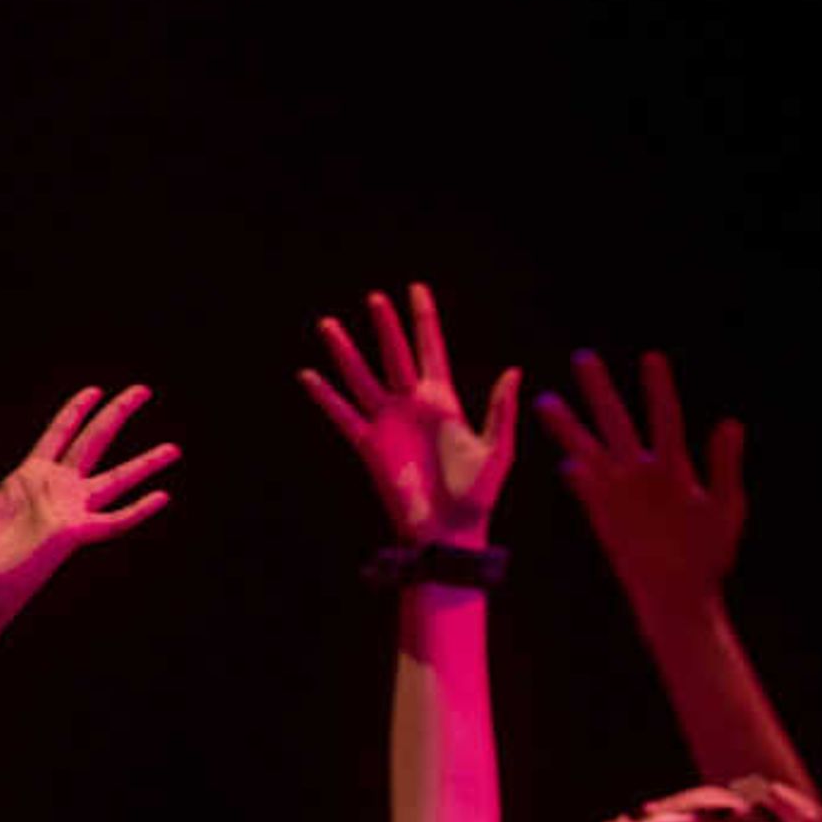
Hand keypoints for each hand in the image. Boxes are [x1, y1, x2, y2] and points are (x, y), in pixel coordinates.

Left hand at [0, 387, 177, 618]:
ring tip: (174, 448)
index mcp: (26, 478)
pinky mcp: (73, 535)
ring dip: (145, 463)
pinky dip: (138, 510)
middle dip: (117, 415)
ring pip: (116, 479)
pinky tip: (162, 496)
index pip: (59, 435)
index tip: (94, 391)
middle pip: (94, 442)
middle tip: (142, 390)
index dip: (76, 412)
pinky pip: (114, 521)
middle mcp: (53, 491)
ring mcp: (67, 513)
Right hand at [300, 283, 518, 546]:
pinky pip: (342, 415)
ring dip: (346, 352)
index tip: (415, 290)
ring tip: (329, 324)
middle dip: (385, 326)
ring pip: (361, 377)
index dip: (424, 319)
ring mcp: (387, 423)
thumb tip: (513, 372)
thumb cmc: (477, 495)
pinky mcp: (368, 445)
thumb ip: (501, 410)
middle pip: (394, 355)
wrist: (447, 531)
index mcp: (444, 402)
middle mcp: (411, 406)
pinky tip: (308, 375)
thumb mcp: (499, 449)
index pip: (431, 349)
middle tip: (375, 297)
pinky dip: (325, 396)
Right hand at [539, 349, 745, 613]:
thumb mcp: (726, 505)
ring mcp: (617, 493)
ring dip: (570, 427)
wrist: (681, 593)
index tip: (651, 358)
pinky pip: (587, 490)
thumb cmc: (709, 552)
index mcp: (673, 468)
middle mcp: (641, 474)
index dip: (658, 390)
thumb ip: (725, 465)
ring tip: (546, 400)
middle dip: (600, 392)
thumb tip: (728, 423)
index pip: (664, 419)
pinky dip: (580, 477)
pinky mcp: (601, 515)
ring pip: (589, 450)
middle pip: (617, 424)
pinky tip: (569, 463)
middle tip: (584, 358)